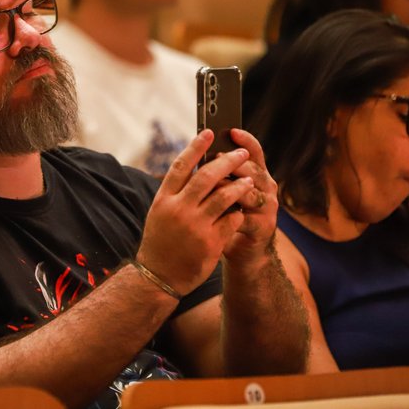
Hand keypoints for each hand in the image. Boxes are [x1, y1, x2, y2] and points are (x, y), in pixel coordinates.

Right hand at [135, 129, 255, 295]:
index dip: (196, 147)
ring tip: (249, 181)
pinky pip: (232, 220)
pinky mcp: (210, 242)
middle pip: (207, 176)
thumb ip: (175, 192)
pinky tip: (242, 209)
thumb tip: (194, 168)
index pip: (181, 165)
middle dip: (227, 161)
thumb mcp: (159, 212)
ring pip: (224, 196)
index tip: (209, 132)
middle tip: (241, 153)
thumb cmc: (160, 241)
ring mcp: (195, 226)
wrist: (158, 277)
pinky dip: (238, 212)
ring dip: (240, 185)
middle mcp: (178, 209)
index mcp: (164, 199)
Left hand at [221, 128, 278, 261]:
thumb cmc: (227, 215)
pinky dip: (230, 215)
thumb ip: (218, 174)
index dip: (245, 140)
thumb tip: (199, 150)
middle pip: (253, 169)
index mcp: (258, 174)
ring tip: (213, 185)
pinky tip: (215, 213)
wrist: (243, 250)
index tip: (231, 130)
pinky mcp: (262, 227)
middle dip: (233, 163)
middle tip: (213, 157)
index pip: (255, 151)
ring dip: (230, 187)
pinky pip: (245, 218)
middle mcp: (267, 187)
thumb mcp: (223, 190)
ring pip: (250, 192)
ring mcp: (267, 207)